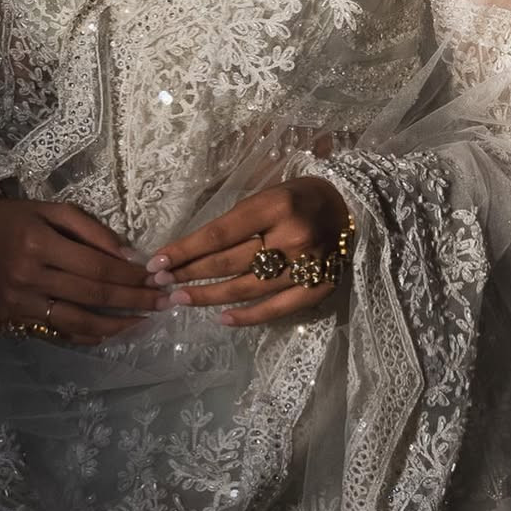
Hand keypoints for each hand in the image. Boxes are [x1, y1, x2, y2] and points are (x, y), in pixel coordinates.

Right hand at [0, 195, 169, 343]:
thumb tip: (130, 256)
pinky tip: (110, 331)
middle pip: (92, 295)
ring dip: (115, 325)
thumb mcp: (55, 210)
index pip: (96, 266)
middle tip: (163, 302)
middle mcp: (28, 277)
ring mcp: (19, 302)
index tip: (157, 278)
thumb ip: (92, 232)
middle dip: (133, 300)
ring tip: (144, 322)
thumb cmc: (20, 217)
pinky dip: (86, 335)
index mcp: (39, 244)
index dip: (129, 275)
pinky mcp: (14, 318)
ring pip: (76, 321)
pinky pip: (57, 332)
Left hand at [142, 176, 351, 326]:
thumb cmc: (300, 196)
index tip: (157, 262)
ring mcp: (307, 266)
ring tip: (181, 300)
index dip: (185, 250)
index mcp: (275, 205)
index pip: (219, 233)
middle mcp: (292, 236)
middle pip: (229, 263)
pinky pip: (275, 309)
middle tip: (162, 284)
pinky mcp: (318, 289)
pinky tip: (221, 318)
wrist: (353, 207)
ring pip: (247, 289)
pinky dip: (246, 316)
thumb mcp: (268, 192)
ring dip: (209, 297)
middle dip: (190, 274)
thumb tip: (191, 245)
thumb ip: (235, 218)